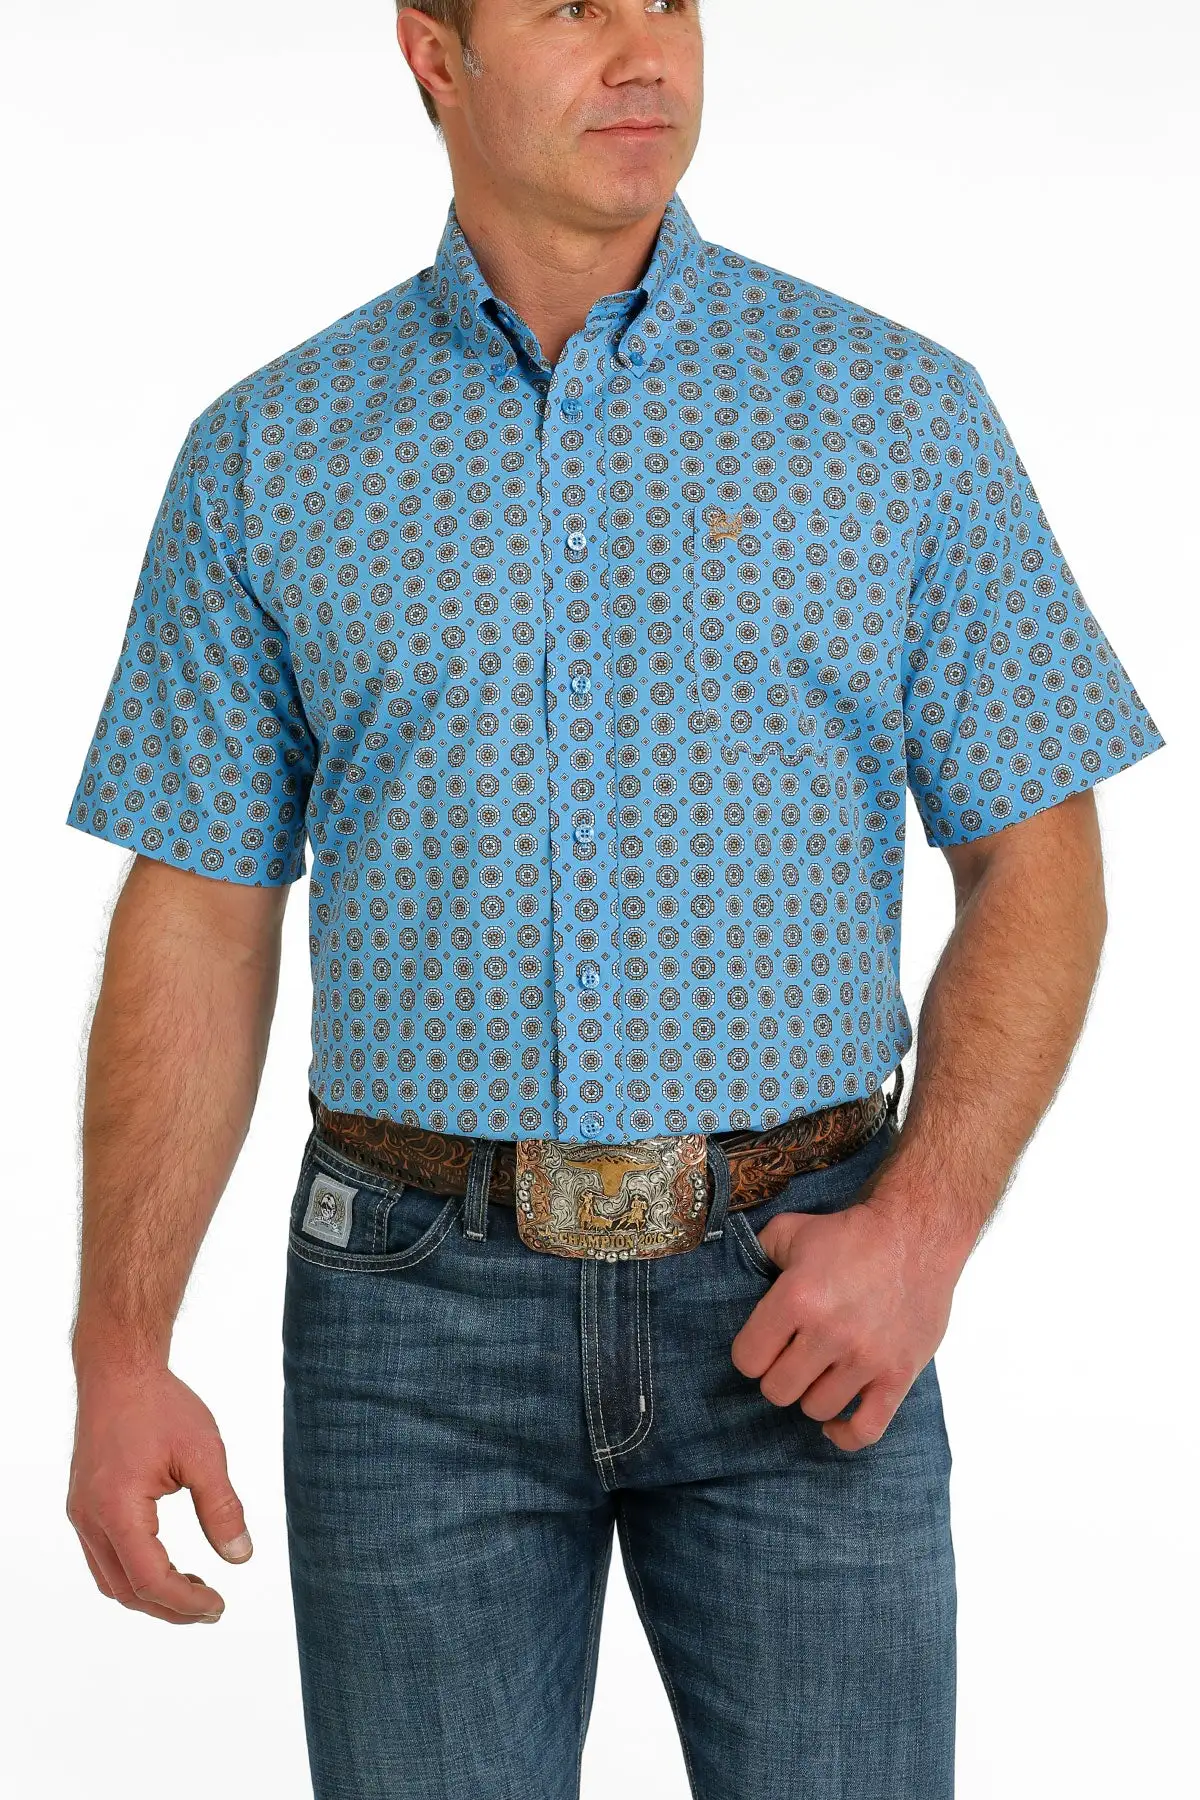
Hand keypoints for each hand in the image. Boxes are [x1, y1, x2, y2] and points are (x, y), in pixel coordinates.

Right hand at [66, 1360, 252, 1624]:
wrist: (119, 1371)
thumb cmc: (160, 1405)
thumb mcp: (204, 1453)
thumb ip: (222, 1508)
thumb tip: (241, 1557)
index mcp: (116, 1508)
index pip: (149, 1579)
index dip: (186, 1601)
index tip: (219, 1605)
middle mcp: (90, 1518)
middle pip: (125, 1590)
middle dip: (169, 1608)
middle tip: (211, 1609)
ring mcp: (82, 1513)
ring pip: (110, 1579)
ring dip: (150, 1594)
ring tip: (194, 1590)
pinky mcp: (84, 1505)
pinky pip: (104, 1556)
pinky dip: (135, 1572)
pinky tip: (167, 1563)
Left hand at [730, 1195, 963, 1450]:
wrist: (917, 1235)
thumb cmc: (852, 1234)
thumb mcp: (793, 1229)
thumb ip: (758, 1251)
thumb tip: (740, 1273)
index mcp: (797, 1298)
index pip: (748, 1359)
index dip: (751, 1353)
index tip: (764, 1345)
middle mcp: (830, 1333)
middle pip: (778, 1390)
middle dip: (778, 1375)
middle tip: (791, 1358)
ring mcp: (866, 1358)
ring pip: (816, 1408)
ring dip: (812, 1394)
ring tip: (819, 1373)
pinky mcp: (898, 1374)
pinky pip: (867, 1429)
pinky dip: (846, 1434)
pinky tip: (835, 1422)